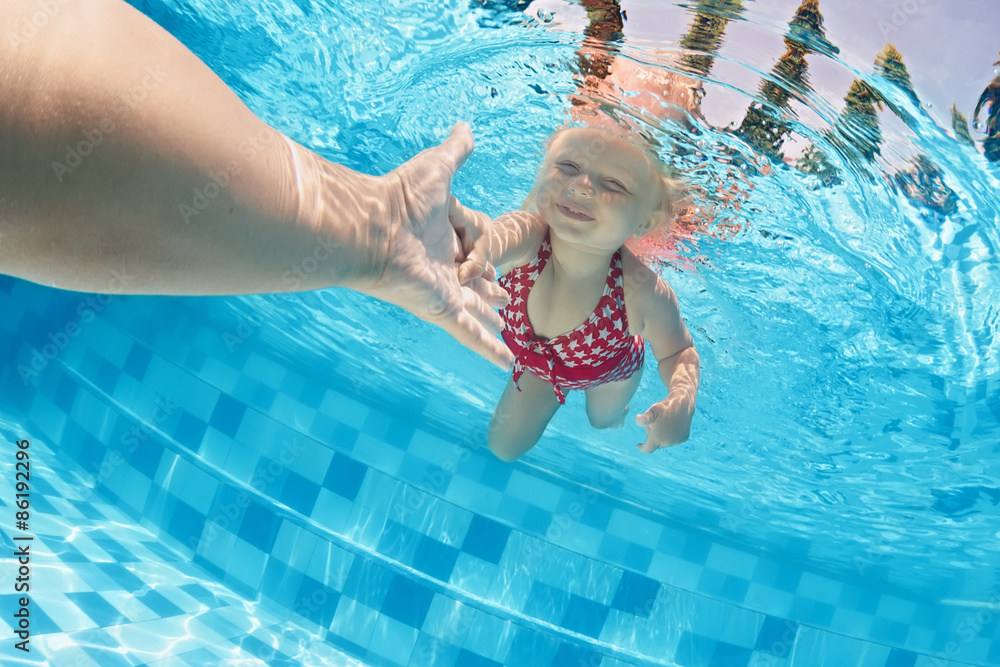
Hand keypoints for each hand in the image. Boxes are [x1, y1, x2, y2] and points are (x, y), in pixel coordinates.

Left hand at [367, 123, 512, 368]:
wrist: (371, 227)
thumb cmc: (398, 197)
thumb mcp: (437, 168)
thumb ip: (455, 150)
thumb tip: (466, 125)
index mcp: (443, 233)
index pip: (476, 238)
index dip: (483, 237)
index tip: (485, 236)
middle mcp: (443, 263)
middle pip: (475, 277)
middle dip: (489, 288)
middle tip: (505, 298)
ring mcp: (443, 289)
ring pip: (474, 309)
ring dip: (490, 319)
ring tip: (506, 325)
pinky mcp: (441, 308)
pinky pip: (470, 334)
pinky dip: (488, 349)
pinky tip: (505, 363)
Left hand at [635, 396, 692, 452]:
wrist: (682, 403)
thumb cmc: (664, 407)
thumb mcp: (652, 411)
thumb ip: (643, 419)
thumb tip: (637, 419)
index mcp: (658, 438)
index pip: (648, 449)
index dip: (642, 448)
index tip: (638, 446)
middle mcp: (668, 442)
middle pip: (656, 444)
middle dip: (653, 437)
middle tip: (655, 423)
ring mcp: (677, 441)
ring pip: (665, 442)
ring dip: (662, 437)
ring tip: (663, 423)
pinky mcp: (684, 438)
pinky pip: (674, 440)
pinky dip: (670, 435)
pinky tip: (671, 425)